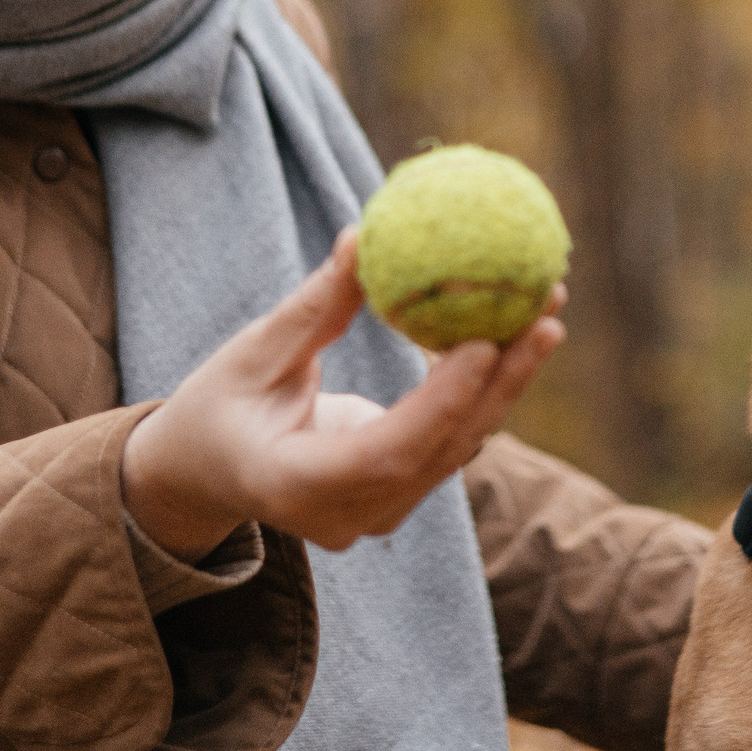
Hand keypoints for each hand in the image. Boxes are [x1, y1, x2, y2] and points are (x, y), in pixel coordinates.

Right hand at [120, 230, 565, 557]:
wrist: (205, 478)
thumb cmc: (215, 409)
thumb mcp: (249, 356)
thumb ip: (311, 309)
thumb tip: (362, 236)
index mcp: (296, 486)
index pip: (387, 452)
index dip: (442, 401)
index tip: (486, 342)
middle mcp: (348, 514)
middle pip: (442, 450)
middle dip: (503, 380)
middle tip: (545, 310)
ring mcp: (377, 514)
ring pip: (458, 447)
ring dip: (508, 378)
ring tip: (546, 303)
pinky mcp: (397, 496)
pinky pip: (451, 440)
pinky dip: (484, 387)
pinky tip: (518, 328)